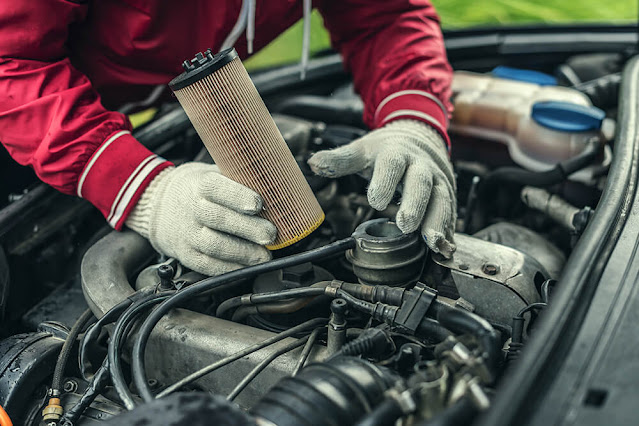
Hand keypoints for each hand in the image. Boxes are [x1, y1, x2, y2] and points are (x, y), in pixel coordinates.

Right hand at [125, 162, 276, 275]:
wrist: (157, 206)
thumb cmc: (197, 188)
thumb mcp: (213, 173)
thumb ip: (239, 179)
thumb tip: (278, 186)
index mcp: (200, 184)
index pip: (216, 188)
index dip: (238, 196)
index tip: (258, 204)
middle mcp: (192, 208)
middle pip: (218, 219)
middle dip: (248, 229)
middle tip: (270, 234)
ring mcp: (188, 233)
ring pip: (214, 245)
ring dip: (242, 253)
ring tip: (264, 256)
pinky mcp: (187, 254)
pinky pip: (207, 265)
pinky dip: (229, 268)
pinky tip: (247, 267)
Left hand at [308, 119, 455, 257]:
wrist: (420, 138)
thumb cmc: (388, 149)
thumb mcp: (363, 150)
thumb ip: (340, 160)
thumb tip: (314, 163)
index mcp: (396, 153)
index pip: (392, 164)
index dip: (384, 181)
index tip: (375, 200)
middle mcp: (420, 166)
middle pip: (421, 183)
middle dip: (415, 205)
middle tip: (406, 225)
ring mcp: (437, 180)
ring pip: (441, 199)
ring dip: (438, 221)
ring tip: (433, 243)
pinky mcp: (447, 195)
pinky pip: (451, 214)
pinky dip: (449, 232)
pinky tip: (445, 249)